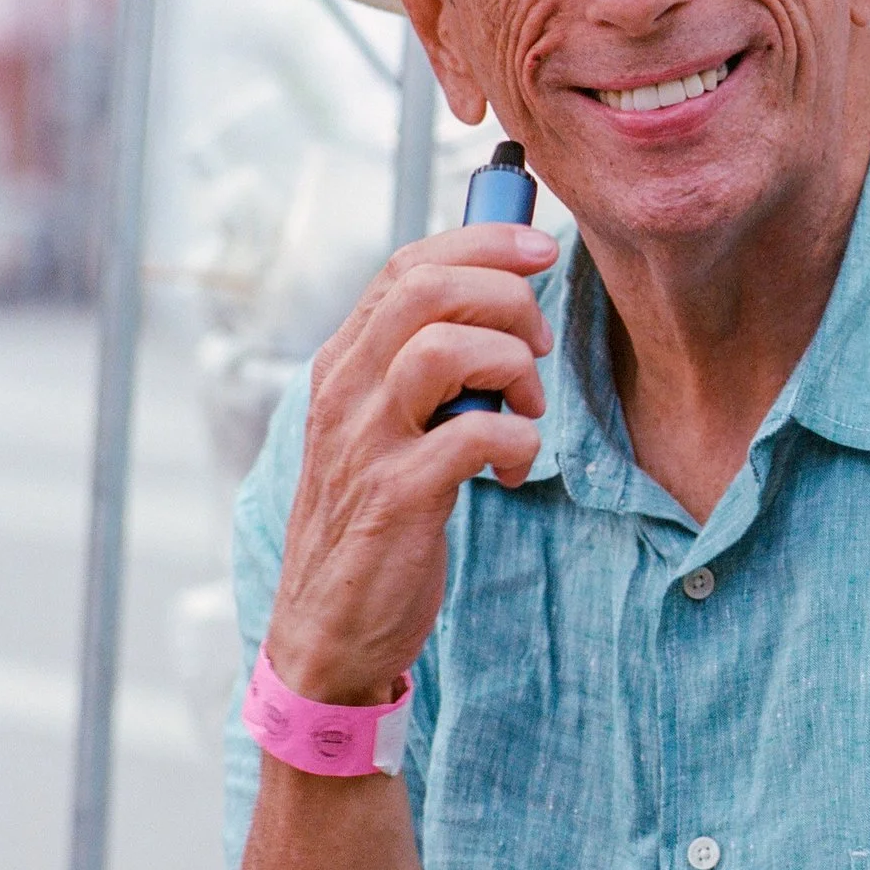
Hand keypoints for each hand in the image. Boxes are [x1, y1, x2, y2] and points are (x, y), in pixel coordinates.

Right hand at [265, 221, 556, 706]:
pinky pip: (476, 436)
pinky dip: (518, 446)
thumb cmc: (375, 516)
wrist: (328, 628)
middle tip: (538, 348)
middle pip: (430, 291)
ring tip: (524, 411)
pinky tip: (512, 473)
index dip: (483, 242)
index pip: (408, 265)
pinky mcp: (395, 498)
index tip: (542, 249)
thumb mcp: (385, 424)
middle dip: (508, 300)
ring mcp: (364, 443)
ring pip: (447, 349)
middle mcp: (343, 391)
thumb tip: (501, 295)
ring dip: (514, 369)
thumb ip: (421, 362)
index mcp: (343, 362)